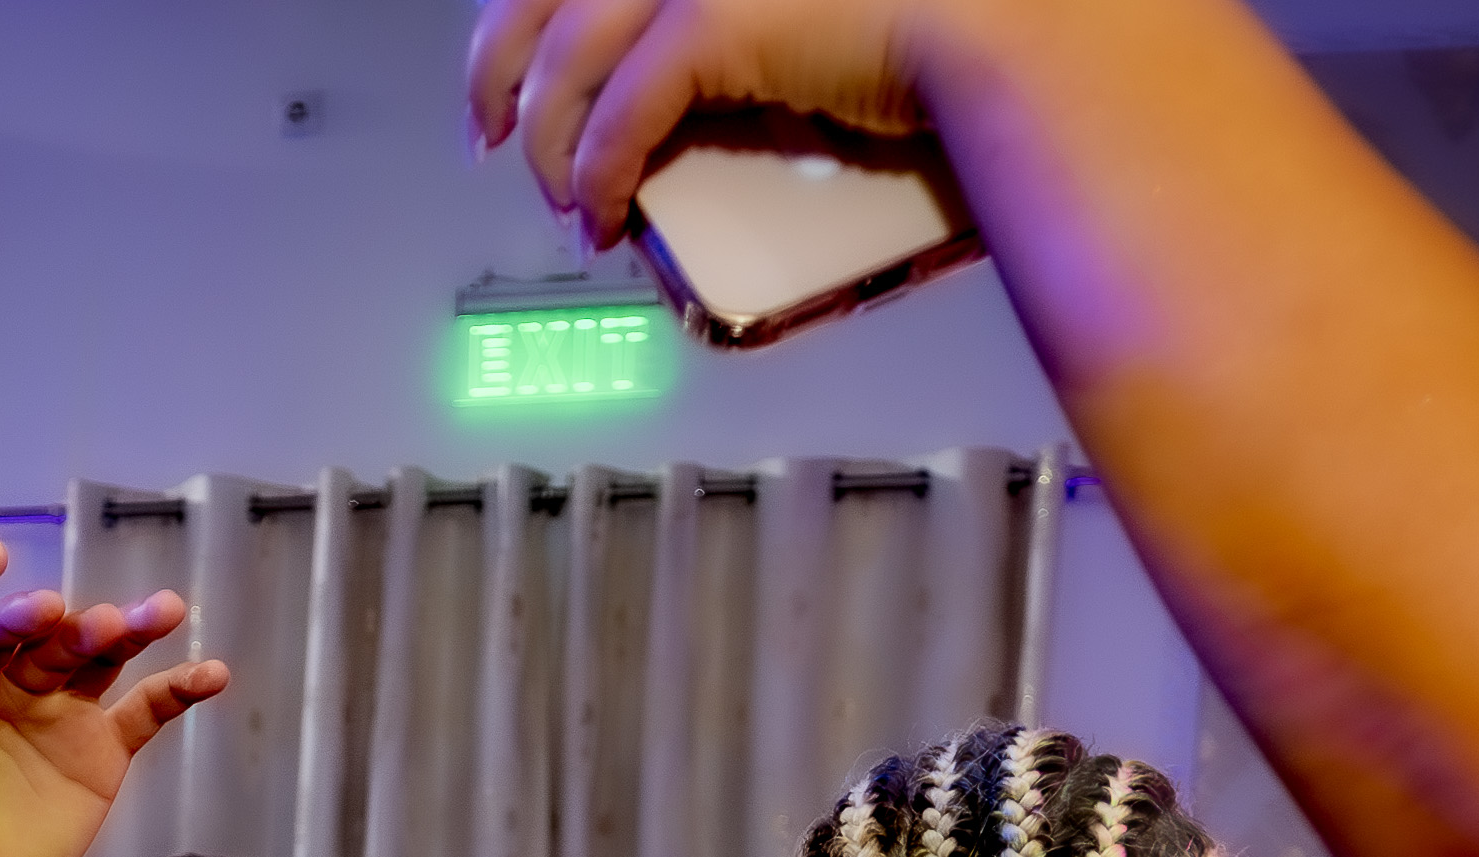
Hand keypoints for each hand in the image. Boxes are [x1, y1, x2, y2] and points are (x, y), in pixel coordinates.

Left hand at [0, 588, 224, 856]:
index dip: (14, 624)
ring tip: (168, 609)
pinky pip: (145, 714)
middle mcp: (15, 686)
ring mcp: (62, 715)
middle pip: (56, 644)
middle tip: (112, 615)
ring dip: (136, 635)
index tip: (38, 612)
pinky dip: (178, 691)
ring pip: (104, 663)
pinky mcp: (101, 752)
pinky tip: (211, 673)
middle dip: (85, 625)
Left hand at [468, 0, 947, 244]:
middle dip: (497, 72)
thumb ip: (712, 27)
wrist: (988, 20)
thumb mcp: (778, 14)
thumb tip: (653, 76)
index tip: (506, 76)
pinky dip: (596, 175)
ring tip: (565, 202)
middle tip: (490, 139)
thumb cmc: (914, 17)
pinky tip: (601, 216)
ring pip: (566, 60)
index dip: (520, 21)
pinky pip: (619, 116)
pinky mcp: (716, 22)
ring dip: (547, 145)